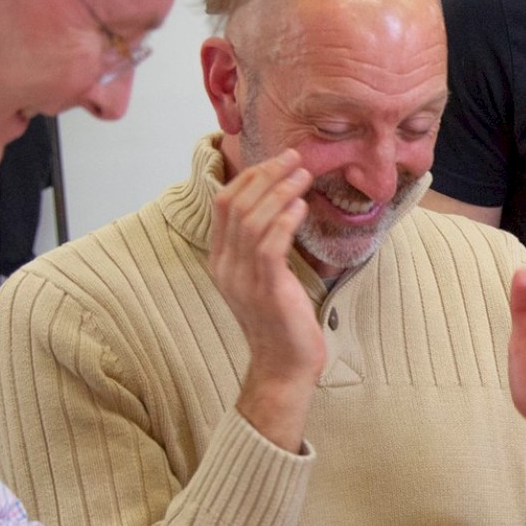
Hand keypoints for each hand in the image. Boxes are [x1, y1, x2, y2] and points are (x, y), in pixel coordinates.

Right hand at [210, 150, 324, 449]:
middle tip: (294, 158)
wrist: (284, 367)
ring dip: (279, 192)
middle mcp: (226, 267)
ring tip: (303, 175)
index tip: (279, 161)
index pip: (224, 205)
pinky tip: (301, 205)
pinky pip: (269, 247)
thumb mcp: (268, 277)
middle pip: (236, 205)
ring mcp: (242, 280)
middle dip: (265, 175)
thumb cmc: (284, 320)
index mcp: (221, 260)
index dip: (250, 177)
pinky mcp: (266, 291)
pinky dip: (284, 221)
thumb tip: (284, 207)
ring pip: (252, 221)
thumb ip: (266, 246)